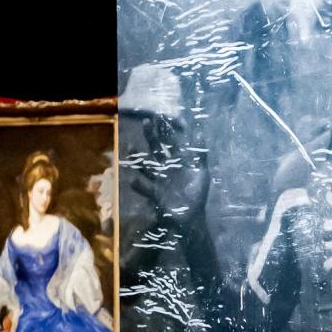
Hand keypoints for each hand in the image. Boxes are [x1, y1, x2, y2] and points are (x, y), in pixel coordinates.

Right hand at [126, 110, 210, 227]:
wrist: (191, 215)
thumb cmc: (196, 192)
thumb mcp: (201, 172)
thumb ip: (200, 155)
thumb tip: (200, 133)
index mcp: (177, 161)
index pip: (170, 142)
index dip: (165, 130)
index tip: (159, 117)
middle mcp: (165, 167)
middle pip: (156, 148)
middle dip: (151, 136)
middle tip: (146, 121)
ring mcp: (158, 180)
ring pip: (146, 166)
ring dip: (139, 157)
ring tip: (131, 147)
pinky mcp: (155, 194)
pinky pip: (146, 188)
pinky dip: (139, 185)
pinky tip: (133, 180)